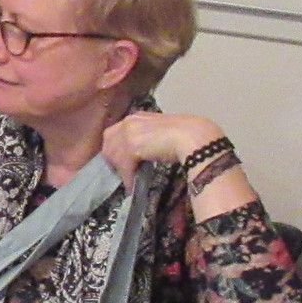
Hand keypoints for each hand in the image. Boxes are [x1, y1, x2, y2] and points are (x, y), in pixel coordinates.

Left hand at [99, 110, 224, 183]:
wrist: (193, 136)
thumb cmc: (185, 134)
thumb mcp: (160, 132)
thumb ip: (147, 137)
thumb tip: (140, 153)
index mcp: (137, 116)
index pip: (114, 132)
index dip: (115, 148)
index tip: (119, 161)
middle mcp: (129, 121)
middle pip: (108, 142)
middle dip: (112, 159)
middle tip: (121, 173)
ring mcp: (129, 132)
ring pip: (114, 155)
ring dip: (121, 171)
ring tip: (129, 182)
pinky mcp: (132, 146)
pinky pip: (123, 166)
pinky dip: (127, 178)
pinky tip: (132, 186)